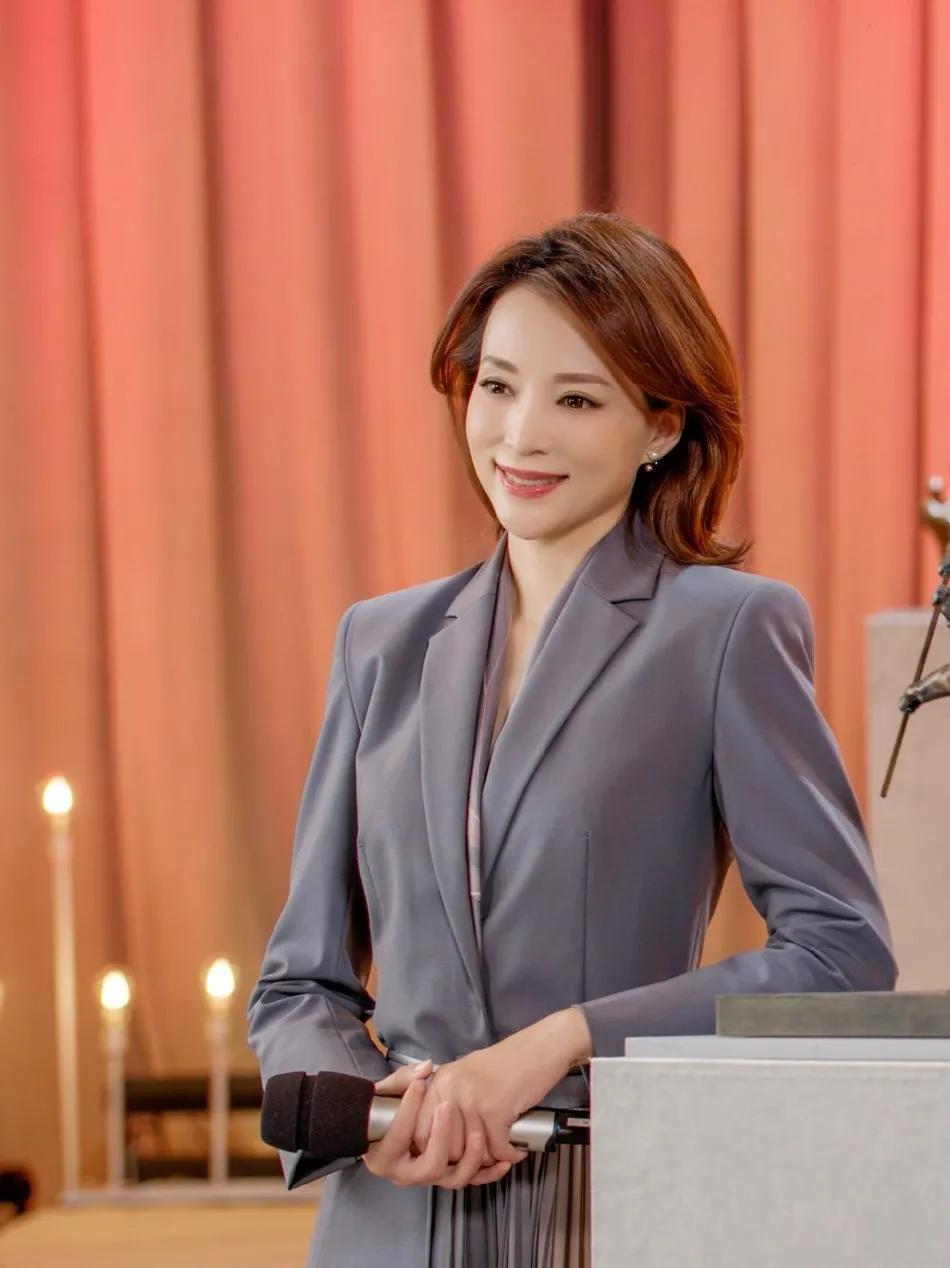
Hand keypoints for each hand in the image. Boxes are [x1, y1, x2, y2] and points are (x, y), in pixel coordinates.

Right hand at [362, 1058, 515, 1189]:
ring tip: (479, 1132)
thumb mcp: (393, 1090)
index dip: (409, 1111)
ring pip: (455, 1177)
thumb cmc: (395, 1109)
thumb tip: (425, 1069)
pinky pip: (472, 1180)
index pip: (398, 1136)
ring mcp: (433, 1176)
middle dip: (443, 1138)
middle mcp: (407, 1173)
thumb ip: (404, 1079)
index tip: (422, 1086)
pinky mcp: (451, 1176)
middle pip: (430, 1166)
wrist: (401, 1131)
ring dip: (470, 1156)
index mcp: (386, 1154)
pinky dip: (489, 1172)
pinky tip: (504, 1158)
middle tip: (449, 1107)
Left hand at [412, 1008, 592, 1165]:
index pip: (421, 1132)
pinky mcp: (494, 1110)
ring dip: (489, 1159)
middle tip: (485, 1156)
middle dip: (466, 1159)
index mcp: (441, 1081)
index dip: (437, 1151)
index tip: (456, 1156)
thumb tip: (444, 1143)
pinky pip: (497, 1149)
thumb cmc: (509, 1064)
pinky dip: (509, 1155)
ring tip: (502, 1151)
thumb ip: (452, 1103)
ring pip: (472, 1152)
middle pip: (447, 1147)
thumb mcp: (469, 1078)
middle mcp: (450, 1089)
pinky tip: (516, 1150)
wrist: (541, 1048)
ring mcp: (471, 1099)